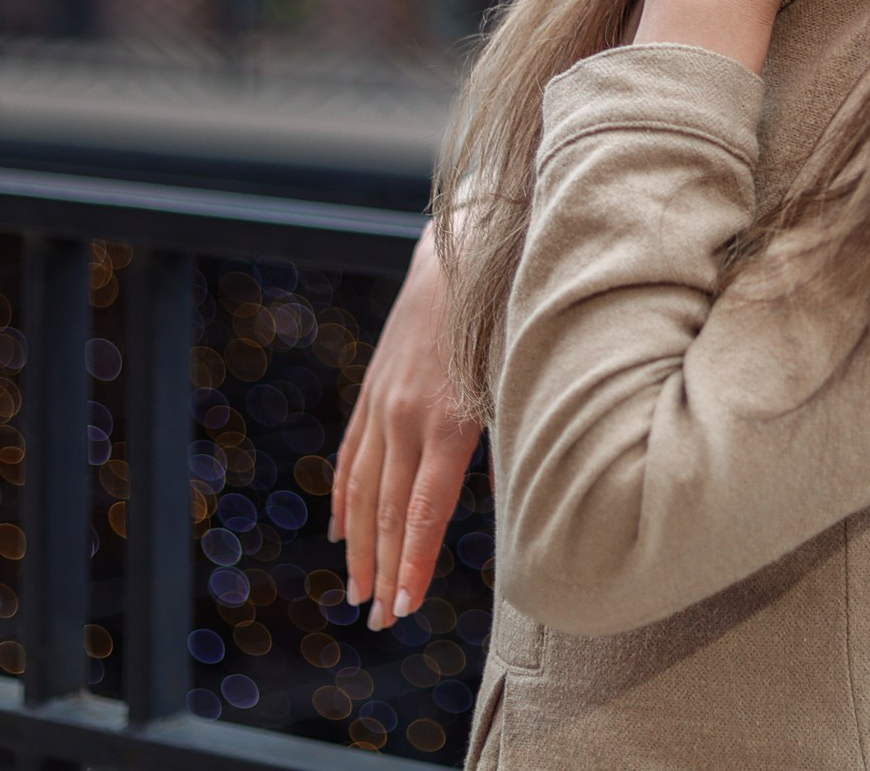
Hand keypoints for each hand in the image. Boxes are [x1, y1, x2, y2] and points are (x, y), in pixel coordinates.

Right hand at [331, 225, 481, 630]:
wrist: (461, 249)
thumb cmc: (506, 315)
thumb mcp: (518, 376)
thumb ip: (511, 435)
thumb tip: (528, 496)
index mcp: (445, 421)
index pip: (420, 511)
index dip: (410, 564)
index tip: (403, 608)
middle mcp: (405, 416)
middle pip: (387, 511)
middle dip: (383, 570)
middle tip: (380, 620)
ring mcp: (384, 402)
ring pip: (363, 489)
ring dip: (359, 545)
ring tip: (358, 591)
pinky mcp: (375, 387)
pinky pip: (353, 452)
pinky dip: (345, 495)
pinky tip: (341, 529)